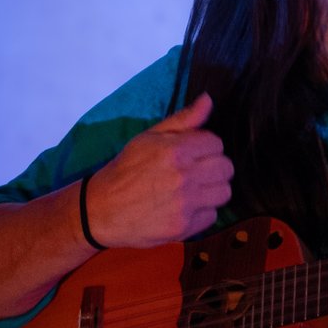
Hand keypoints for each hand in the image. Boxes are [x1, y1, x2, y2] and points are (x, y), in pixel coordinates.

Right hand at [84, 92, 234, 245]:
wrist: (101, 209)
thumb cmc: (126, 169)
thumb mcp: (148, 138)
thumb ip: (183, 120)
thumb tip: (208, 100)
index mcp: (175, 150)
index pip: (216, 143)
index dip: (206, 147)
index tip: (193, 153)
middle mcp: (183, 177)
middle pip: (226, 168)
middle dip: (213, 167)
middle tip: (195, 171)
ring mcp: (185, 204)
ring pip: (224, 192)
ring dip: (212, 190)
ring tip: (193, 189)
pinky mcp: (184, 227)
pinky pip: (212, 216)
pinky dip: (201, 212)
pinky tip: (184, 207)